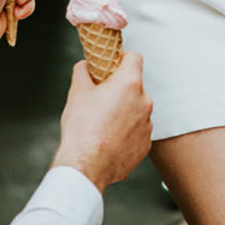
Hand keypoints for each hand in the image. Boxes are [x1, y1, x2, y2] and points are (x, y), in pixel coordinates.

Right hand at [51, 55, 152, 192]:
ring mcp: (147, 124)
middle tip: (101, 99)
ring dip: (125, 111)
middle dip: (120, 88)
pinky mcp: (146, 144)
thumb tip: (85, 65)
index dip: (121, 59)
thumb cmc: (82, 128)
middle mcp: (144, 101)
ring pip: (137, 108)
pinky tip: (109, 139)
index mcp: (130, 83)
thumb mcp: (77, 91)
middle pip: (135, 85)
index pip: (134, 57)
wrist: (85, 167)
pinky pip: (138, 130)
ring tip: (103, 123)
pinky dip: (127, 131)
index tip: (111, 67)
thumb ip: (83, 71)